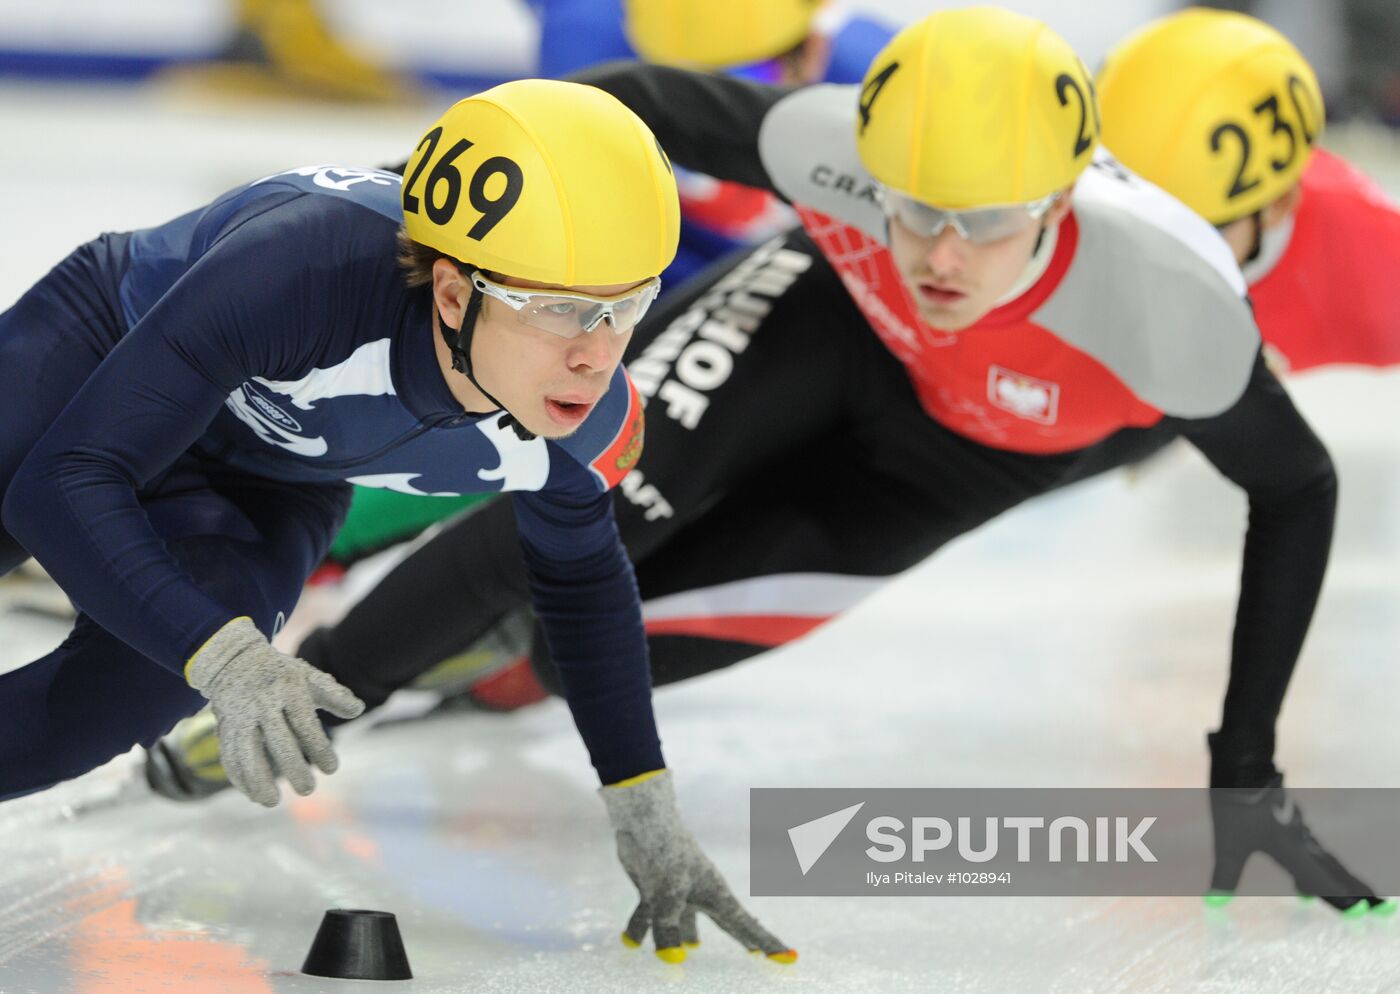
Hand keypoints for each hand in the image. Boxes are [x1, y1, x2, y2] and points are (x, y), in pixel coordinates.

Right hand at [185, 617, 364, 806]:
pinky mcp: (224, 727)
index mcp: (288, 690)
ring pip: (246, 752)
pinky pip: (229, 755)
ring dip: (257, 780)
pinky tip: (252, 795)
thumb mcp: (309, 676)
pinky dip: (239, 777)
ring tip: (272, 802)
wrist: (234, 659)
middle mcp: (262, 704)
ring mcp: (240, 716)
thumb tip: (359, 710)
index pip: (305, 724)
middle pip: (277, 741)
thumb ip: (334, 695)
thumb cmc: (281, 674)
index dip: (319, 748)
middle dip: (292, 768)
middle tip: (308, 790)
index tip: (332, 769)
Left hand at [601, 769, 795, 964]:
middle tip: (757, 953)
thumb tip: (674, 960)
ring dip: (685, 934)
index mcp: (715, 894)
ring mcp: (676, 890)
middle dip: (740, 939)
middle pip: (724, 923)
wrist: (643, 821)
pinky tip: (629, 943)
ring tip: (693, 948)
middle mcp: (699, 893)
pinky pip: (649, 915)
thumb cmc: (664, 854)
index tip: (790, 959)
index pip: (747, 926)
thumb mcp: (666, 897)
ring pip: (683, 920)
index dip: (768, 945)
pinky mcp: (654, 887)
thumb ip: (669, 931)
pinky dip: (640, 929)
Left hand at [1207, 774, 1393, 915]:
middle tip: (1381, 909)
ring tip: (1356, 895)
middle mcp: (1303, 841)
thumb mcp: (1227, 844)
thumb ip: (1226, 874)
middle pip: (1335, 872)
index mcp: (1293, 851)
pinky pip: (1314, 848)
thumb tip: (1214, 903)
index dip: (1341, 899)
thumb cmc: (1237, 805)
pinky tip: (1308, 868)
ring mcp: (1299, 828)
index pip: (1323, 882)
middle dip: (1357, 891)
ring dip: (1342, 878)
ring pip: (1327, 859)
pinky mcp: (1291, 817)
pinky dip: (1322, 864)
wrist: (1243, 765)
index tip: (1363, 914)